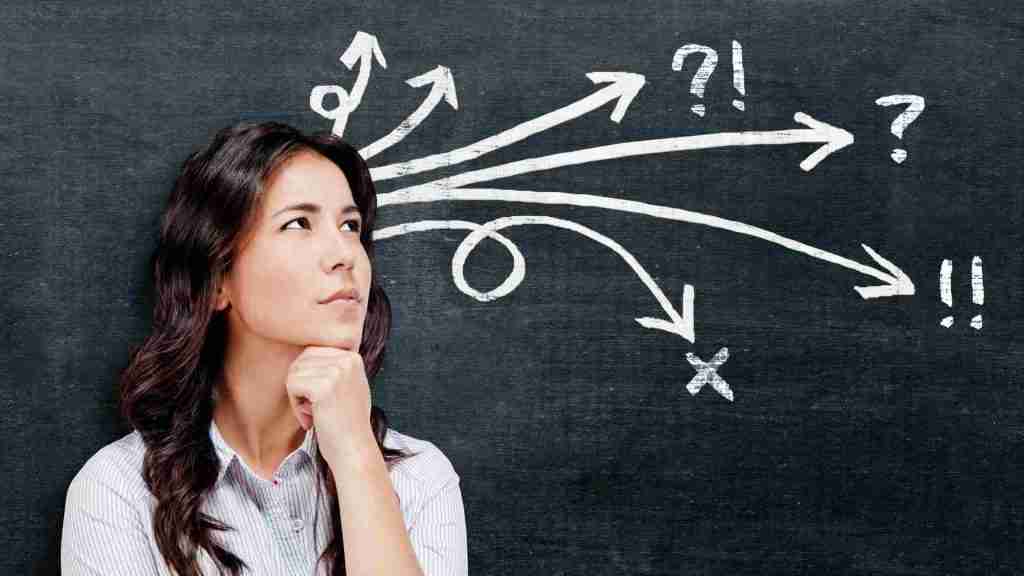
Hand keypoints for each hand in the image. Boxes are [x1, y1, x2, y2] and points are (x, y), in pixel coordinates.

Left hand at [286, 345, 374, 469]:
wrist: (354, 450)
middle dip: (300, 385)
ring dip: (297, 396)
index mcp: (353, 356)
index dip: (308, 377)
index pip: (312, 352)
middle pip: (301, 360)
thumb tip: (304, 353)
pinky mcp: (324, 386)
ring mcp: (337, 371)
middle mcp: (347, 359)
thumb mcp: (347, 386)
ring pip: (294, 371)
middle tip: (313, 409)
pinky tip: (310, 419)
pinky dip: (295, 405)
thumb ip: (332, 367)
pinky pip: (292, 384)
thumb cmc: (346, 424)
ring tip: (314, 414)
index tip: (320, 400)